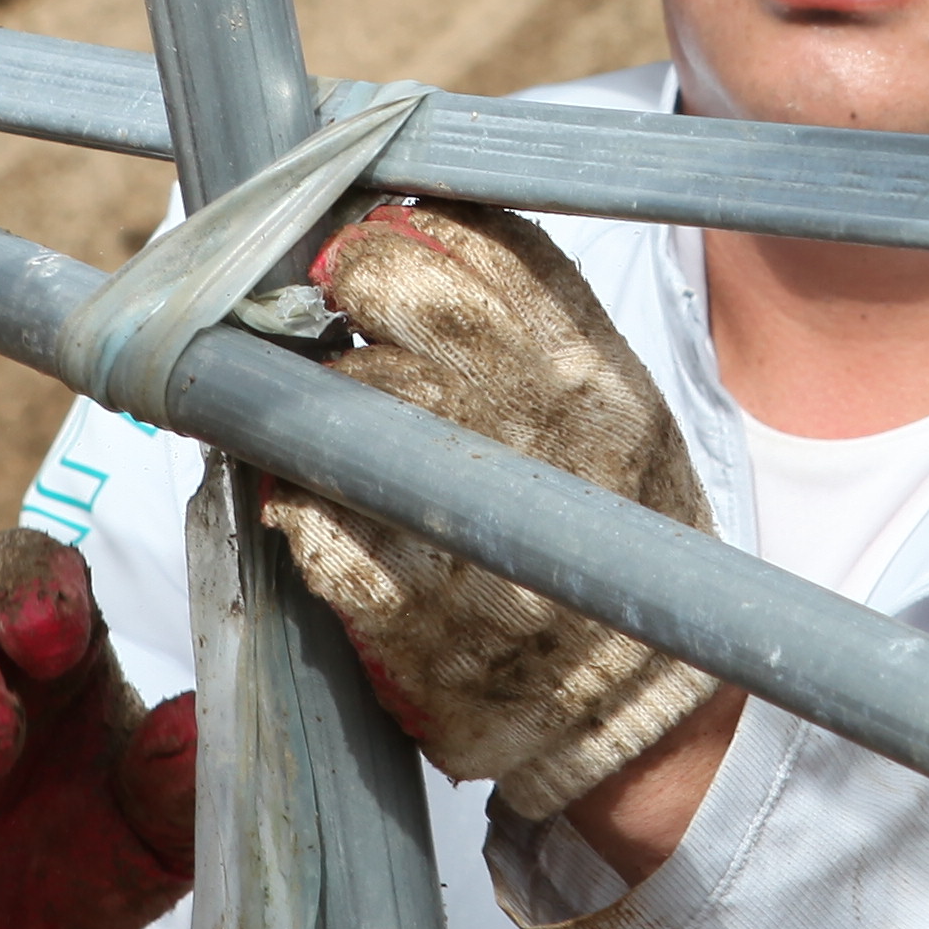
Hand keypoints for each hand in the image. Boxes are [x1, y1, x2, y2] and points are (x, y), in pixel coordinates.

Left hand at [260, 200, 721, 823]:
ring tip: (336, 428)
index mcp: (587, 372)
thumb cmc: (612, 533)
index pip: (475, 243)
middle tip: (326, 315)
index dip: (395, 232)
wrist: (632, 706)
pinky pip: (302, 507)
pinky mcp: (397, 597)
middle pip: (399, 291)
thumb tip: (412, 223)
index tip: (358, 253)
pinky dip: (297, 499)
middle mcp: (532, 425)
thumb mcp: (617, 407)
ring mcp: (462, 512)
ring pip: (338, 394)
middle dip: (344, 288)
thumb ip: (534, 320)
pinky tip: (322, 505)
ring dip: (313, 401)